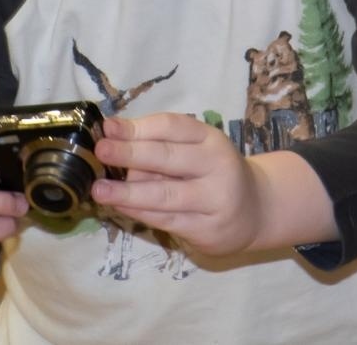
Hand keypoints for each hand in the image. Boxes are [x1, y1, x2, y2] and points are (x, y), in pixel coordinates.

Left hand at [91, 113, 265, 256]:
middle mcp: (216, 166)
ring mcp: (214, 200)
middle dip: (130, 154)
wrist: (256, 211)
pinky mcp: (207, 230)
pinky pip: (166, 220)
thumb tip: (115, 142)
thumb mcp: (197, 150)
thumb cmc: (214, 173)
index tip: (109, 127)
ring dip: (128, 192)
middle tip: (101, 150)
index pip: (172, 127)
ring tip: (100, 190)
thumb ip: (162, 146)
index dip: (139, 127)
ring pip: (164, 195)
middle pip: (167, 158)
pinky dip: (140, 212)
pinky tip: (119, 207)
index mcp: (211, 139)